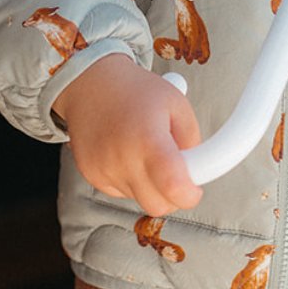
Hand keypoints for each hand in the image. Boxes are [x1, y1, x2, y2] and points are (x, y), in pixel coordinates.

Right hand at [53, 53, 202, 215]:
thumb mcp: (177, 103)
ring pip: (139, 199)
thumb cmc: (138, 91)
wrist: (92, 83)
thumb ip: (192, 139)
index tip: (195, 190)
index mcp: (148, 138)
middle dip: (172, 195)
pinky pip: (121, 192)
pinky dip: (130, 181)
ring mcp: (103, 169)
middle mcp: (122, 158)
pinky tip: (127, 154)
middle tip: (176, 172)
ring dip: (150, 185)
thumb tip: (196, 171)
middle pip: (157, 205)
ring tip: (145, 150)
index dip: (189, 195)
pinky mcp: (91, 174)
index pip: (173, 186)